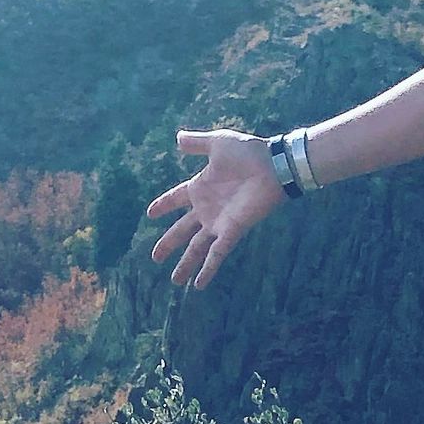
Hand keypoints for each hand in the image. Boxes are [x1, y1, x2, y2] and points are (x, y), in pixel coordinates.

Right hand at [145, 128, 280, 289]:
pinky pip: (216, 254)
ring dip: (186, 264)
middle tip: (155, 258)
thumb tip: (177, 138)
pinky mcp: (231, 231)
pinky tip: (198, 285)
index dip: (163, 205)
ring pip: (196, 248)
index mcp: (200, 188)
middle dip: (168, 244)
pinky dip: (208, 269)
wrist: (273, 166)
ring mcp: (218, 222)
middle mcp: (207, 208)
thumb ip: (197, 143)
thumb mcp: (217, 143)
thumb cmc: (249, 152)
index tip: (150, 213)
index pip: (175, 199)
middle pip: (182, 231)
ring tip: (175, 280)